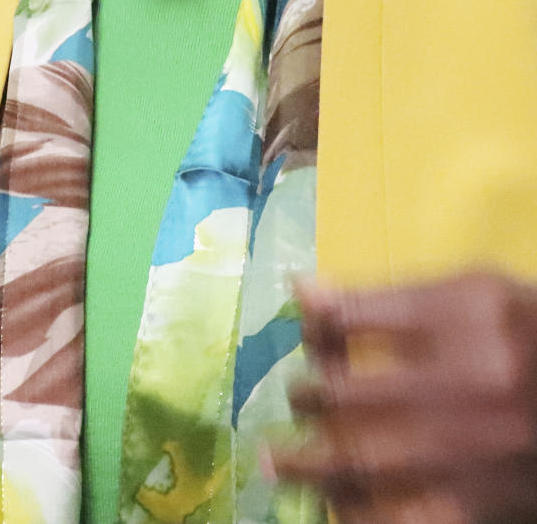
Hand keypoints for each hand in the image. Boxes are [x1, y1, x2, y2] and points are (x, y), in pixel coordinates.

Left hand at [267, 272, 536, 523]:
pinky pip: (399, 519)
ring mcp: (467, 448)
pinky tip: (336, 504)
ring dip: (305, 460)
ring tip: (278, 457)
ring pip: (358, 460)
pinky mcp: (477, 504)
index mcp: (459, 315)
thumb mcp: (473, 294)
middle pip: (345, 391)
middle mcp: (461, 379)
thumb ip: (388, 294)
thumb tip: (300, 289)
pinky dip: (356, 514)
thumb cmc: (527, 335)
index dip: (312, 324)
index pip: (351, 316)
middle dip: (305, 395)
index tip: (305, 328)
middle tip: (298, 397)